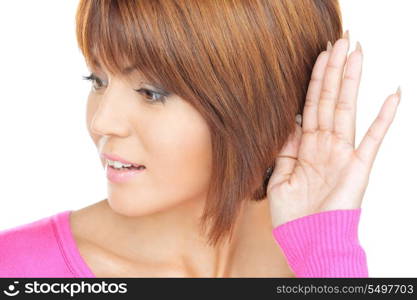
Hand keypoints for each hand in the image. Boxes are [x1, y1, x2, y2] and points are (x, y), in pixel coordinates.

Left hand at [267, 32, 400, 227]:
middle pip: (328, 100)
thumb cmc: (292, 216)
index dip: (313, 81)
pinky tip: (393, 95)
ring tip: (355, 53)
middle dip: (332, 71)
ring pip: (346, 109)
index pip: (309, 106)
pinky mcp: (358, 167)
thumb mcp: (278, 178)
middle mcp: (324, 145)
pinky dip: (385, 118)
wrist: (307, 243)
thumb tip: (287, 122)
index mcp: (305, 147)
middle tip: (339, 41)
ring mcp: (343, 153)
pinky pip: (374, 138)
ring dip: (350, 81)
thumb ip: (284, 149)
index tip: (317, 56)